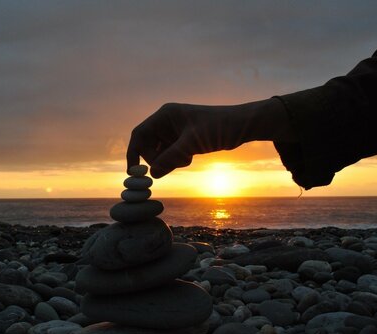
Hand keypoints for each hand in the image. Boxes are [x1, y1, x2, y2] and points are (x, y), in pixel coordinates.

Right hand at [126, 98, 293, 177]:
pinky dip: (176, 160)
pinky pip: (170, 154)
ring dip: (168, 160)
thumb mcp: (193, 144)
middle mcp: (167, 121)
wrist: (242, 126)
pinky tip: (190, 158)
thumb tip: (152, 174)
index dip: (134, 153)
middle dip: (156, 159)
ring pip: (159, 152)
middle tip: (171, 166)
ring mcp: (175, 130)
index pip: (139, 135)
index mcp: (165, 115)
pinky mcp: (183, 139)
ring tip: (187, 159)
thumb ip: (171, 158)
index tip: (133, 172)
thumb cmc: (219, 128)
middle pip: (147, 145)